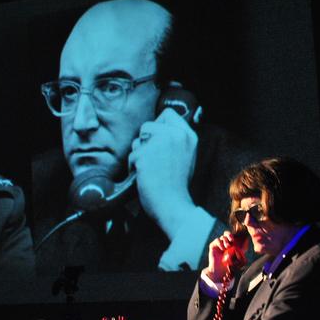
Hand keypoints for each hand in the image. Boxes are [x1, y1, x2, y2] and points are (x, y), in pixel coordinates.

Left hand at [128, 108, 198, 239]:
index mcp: (188, 135)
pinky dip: (134, 167)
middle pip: (148, 125)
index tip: (157, 141)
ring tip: (151, 170)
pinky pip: (132, 156)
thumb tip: (158, 128)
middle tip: (154, 160)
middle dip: (145, 141)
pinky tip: (144, 177)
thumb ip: (176, 140)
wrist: (172, 205)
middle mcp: (176, 135)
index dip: (158, 126)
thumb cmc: (176, 185)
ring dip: (139, 155)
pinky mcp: (145, 154)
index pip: (168, 114)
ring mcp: (160, 143)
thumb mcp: (186, 156)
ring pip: (137, 141)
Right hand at [204, 230, 244, 282]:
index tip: (237, 239)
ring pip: (223, 237)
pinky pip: (217, 240)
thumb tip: (247, 239)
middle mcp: (224, 243)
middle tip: (232, 240)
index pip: (233, 236)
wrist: (220, 270)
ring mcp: (219, 244)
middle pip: (227, 233)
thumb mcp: (239, 256)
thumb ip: (243, 248)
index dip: (235, 235)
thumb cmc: (230, 264)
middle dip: (230, 235)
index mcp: (231, 244)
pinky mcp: (213, 245)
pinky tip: (222, 249)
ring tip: (227, 247)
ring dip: (226, 241)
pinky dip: (220, 243)